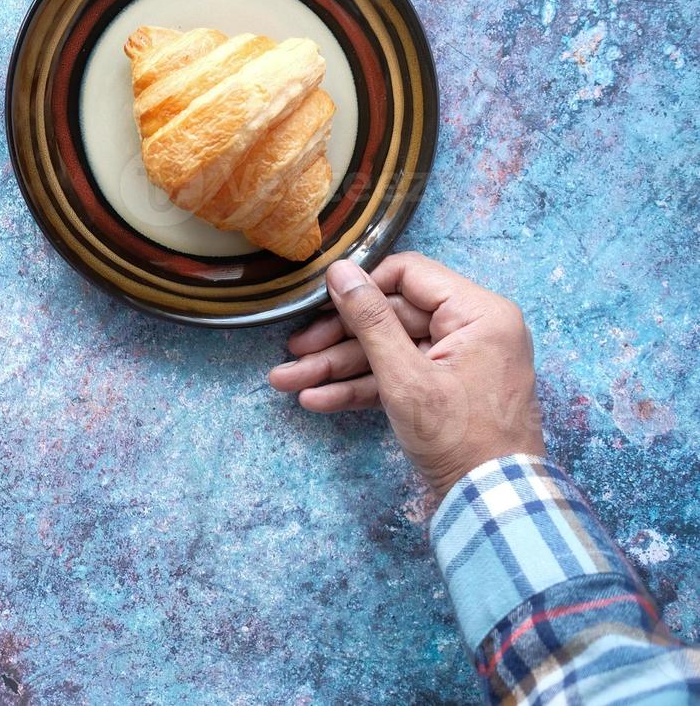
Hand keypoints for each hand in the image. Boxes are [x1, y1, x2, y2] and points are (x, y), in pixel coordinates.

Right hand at [267, 252, 545, 498]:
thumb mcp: (404, 376)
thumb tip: (340, 271)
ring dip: (338, 368)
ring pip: (388, 351)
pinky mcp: (445, 391)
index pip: (409, 275)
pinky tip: (318, 399)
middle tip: (294, 351)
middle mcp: (472, 330)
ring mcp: (458, 362)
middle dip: (336, 340)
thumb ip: (369, 319)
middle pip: (391, 318)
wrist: (491, 505)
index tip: (320, 304)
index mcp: (478, 313)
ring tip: (287, 381)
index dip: (361, 288)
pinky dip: (361, 388)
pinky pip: (398, 378)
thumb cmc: (459, 437)